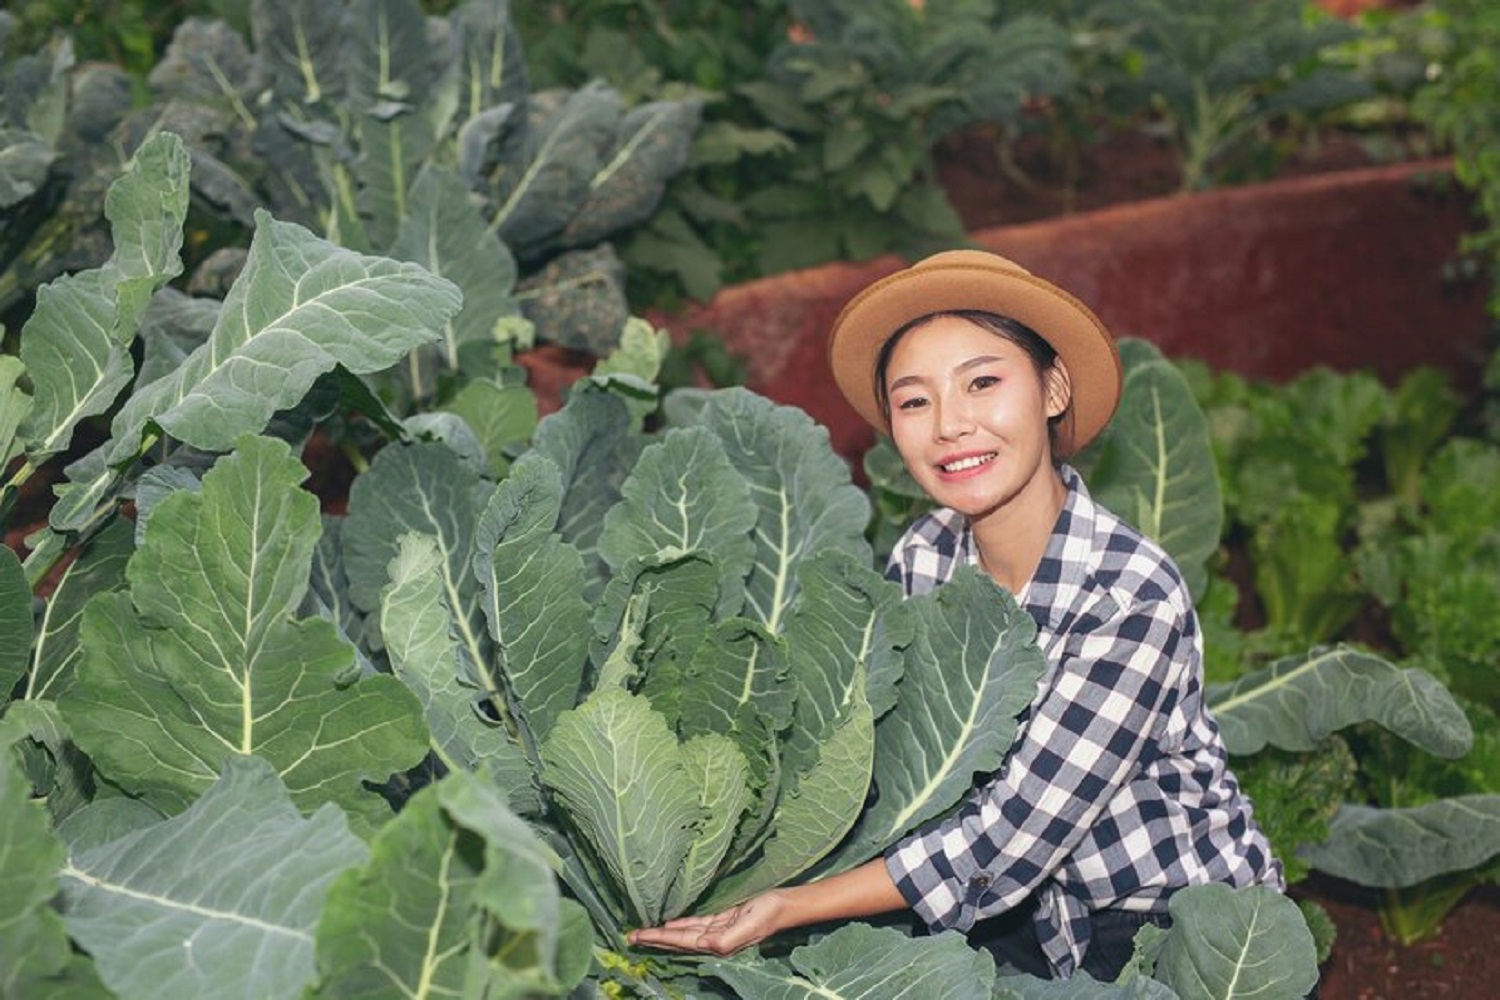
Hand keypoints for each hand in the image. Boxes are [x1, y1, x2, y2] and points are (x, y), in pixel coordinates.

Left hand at [627, 890, 788, 955]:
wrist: (785, 905)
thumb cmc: (768, 914)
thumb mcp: (749, 926)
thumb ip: (727, 939)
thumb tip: (707, 945)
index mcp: (717, 944)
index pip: (680, 942)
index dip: (659, 939)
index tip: (638, 936)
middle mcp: (714, 940)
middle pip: (677, 941)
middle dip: (654, 939)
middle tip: (630, 936)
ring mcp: (718, 930)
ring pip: (684, 933)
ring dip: (664, 933)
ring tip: (645, 931)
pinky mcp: (723, 920)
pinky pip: (696, 924)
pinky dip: (681, 924)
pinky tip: (670, 923)